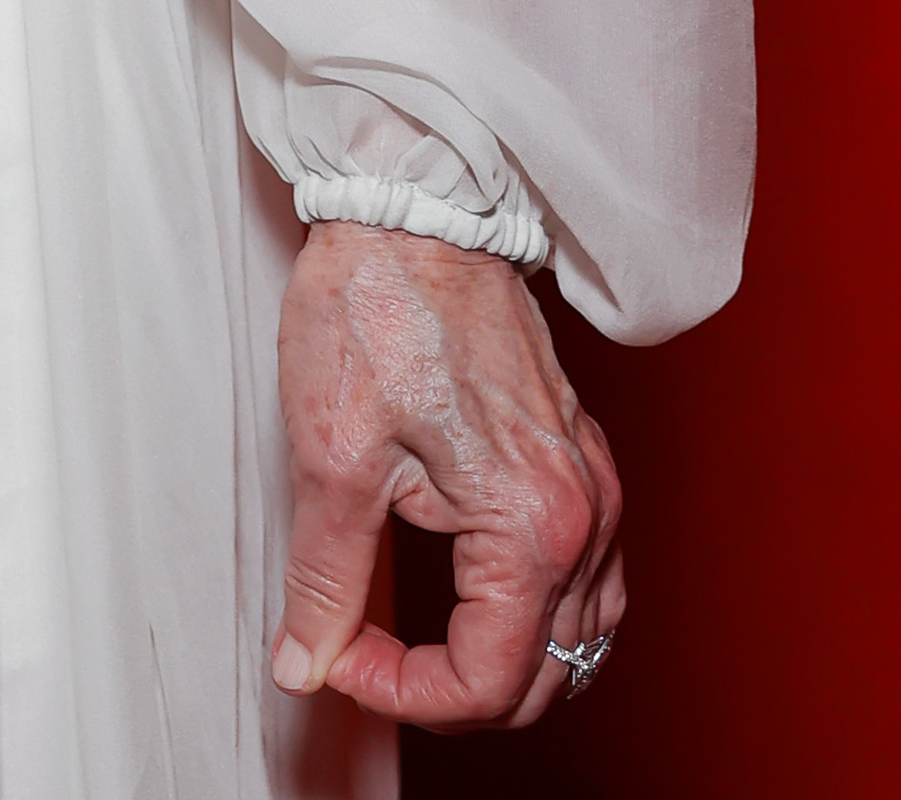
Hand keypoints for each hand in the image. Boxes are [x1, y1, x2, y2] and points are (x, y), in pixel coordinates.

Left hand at [271, 220, 624, 732]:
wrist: (413, 206)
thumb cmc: (377, 308)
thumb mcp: (332, 457)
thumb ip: (326, 580)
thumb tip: (306, 663)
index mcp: (532, 524)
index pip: (489, 682)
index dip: (403, 694)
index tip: (339, 658)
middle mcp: (585, 513)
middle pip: (546, 676)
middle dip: (452, 692)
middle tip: (365, 656)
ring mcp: (594, 482)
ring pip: (580, 636)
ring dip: (507, 665)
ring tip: (420, 650)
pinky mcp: (582, 455)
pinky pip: (590, 578)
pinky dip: (542, 616)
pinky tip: (483, 601)